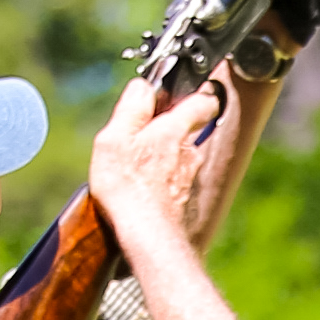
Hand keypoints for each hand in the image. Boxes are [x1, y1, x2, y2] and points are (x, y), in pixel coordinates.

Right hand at [85, 69, 242, 236]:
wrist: (147, 234)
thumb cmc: (128, 185)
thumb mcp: (116, 138)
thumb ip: (132, 108)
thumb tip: (143, 86)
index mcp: (175, 130)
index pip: (203, 101)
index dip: (199, 94)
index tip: (190, 92)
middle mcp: (190, 152)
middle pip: (190, 131)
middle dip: (173, 129)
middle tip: (148, 132)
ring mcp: (190, 179)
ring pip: (183, 158)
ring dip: (167, 158)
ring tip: (139, 166)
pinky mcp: (184, 201)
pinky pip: (176, 182)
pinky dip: (165, 182)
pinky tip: (145, 190)